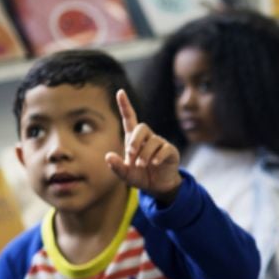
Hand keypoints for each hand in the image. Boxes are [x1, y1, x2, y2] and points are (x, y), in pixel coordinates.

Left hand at [105, 89, 181, 203]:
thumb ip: (116, 167)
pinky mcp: (170, 151)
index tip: (120, 92)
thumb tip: (108, 156)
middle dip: (135, 140)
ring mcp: (160, 143)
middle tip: (130, 154)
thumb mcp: (125, 175)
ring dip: (145, 154)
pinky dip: (157, 157)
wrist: (158, 187)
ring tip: (142, 165)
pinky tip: (154, 164)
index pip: (130, 118)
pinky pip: (164, 148)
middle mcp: (148, 138)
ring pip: (152, 141)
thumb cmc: (140, 176)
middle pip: (142, 127)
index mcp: (134, 139)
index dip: (125, 105)